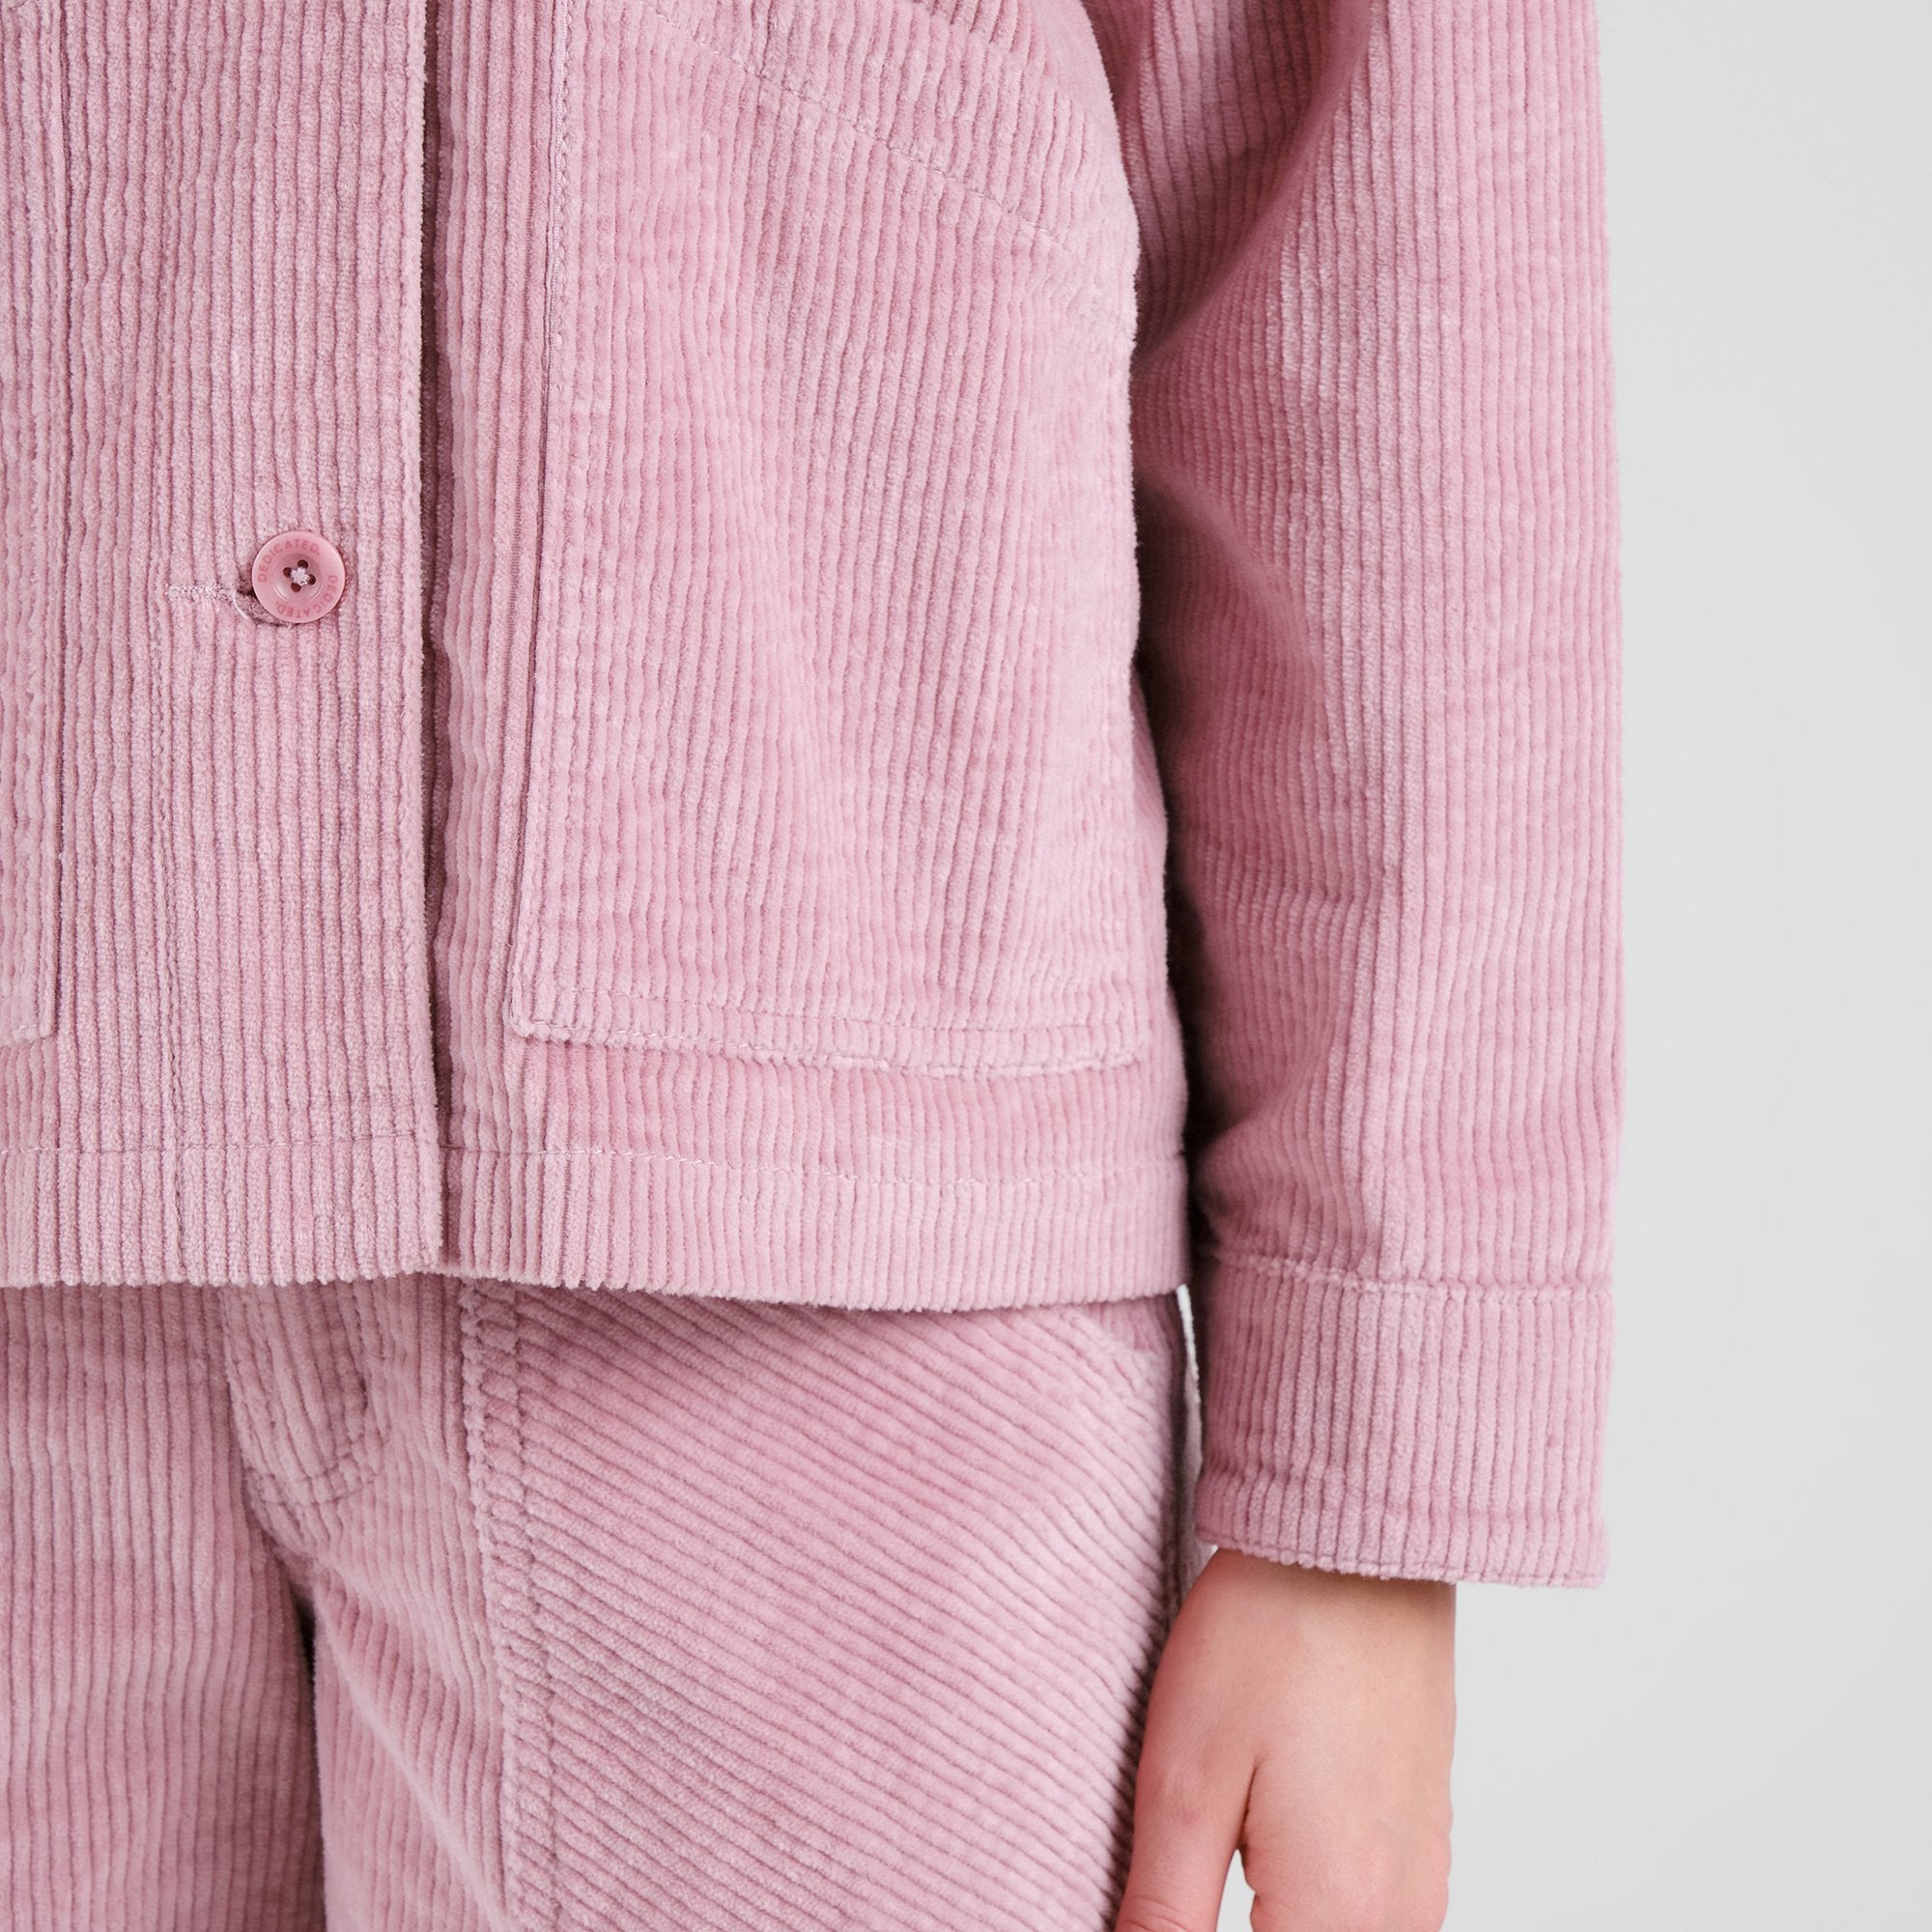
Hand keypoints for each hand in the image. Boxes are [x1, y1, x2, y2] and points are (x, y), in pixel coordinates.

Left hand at [1113, 1549, 1455, 1931]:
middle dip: (1236, 1921)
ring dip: (1278, 1915)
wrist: (1356, 1541)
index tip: (1162, 1903)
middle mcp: (1398, 1911)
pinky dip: (1316, 1901)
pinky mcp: (1425, 1832)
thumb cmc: (1271, 1636)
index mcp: (1336, 1913)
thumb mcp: (1182, 1780)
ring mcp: (1421, 1871)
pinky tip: (1266, 1841)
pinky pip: (1373, 1912)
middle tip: (1193, 1855)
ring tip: (1222, 1842)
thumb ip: (1165, 1909)